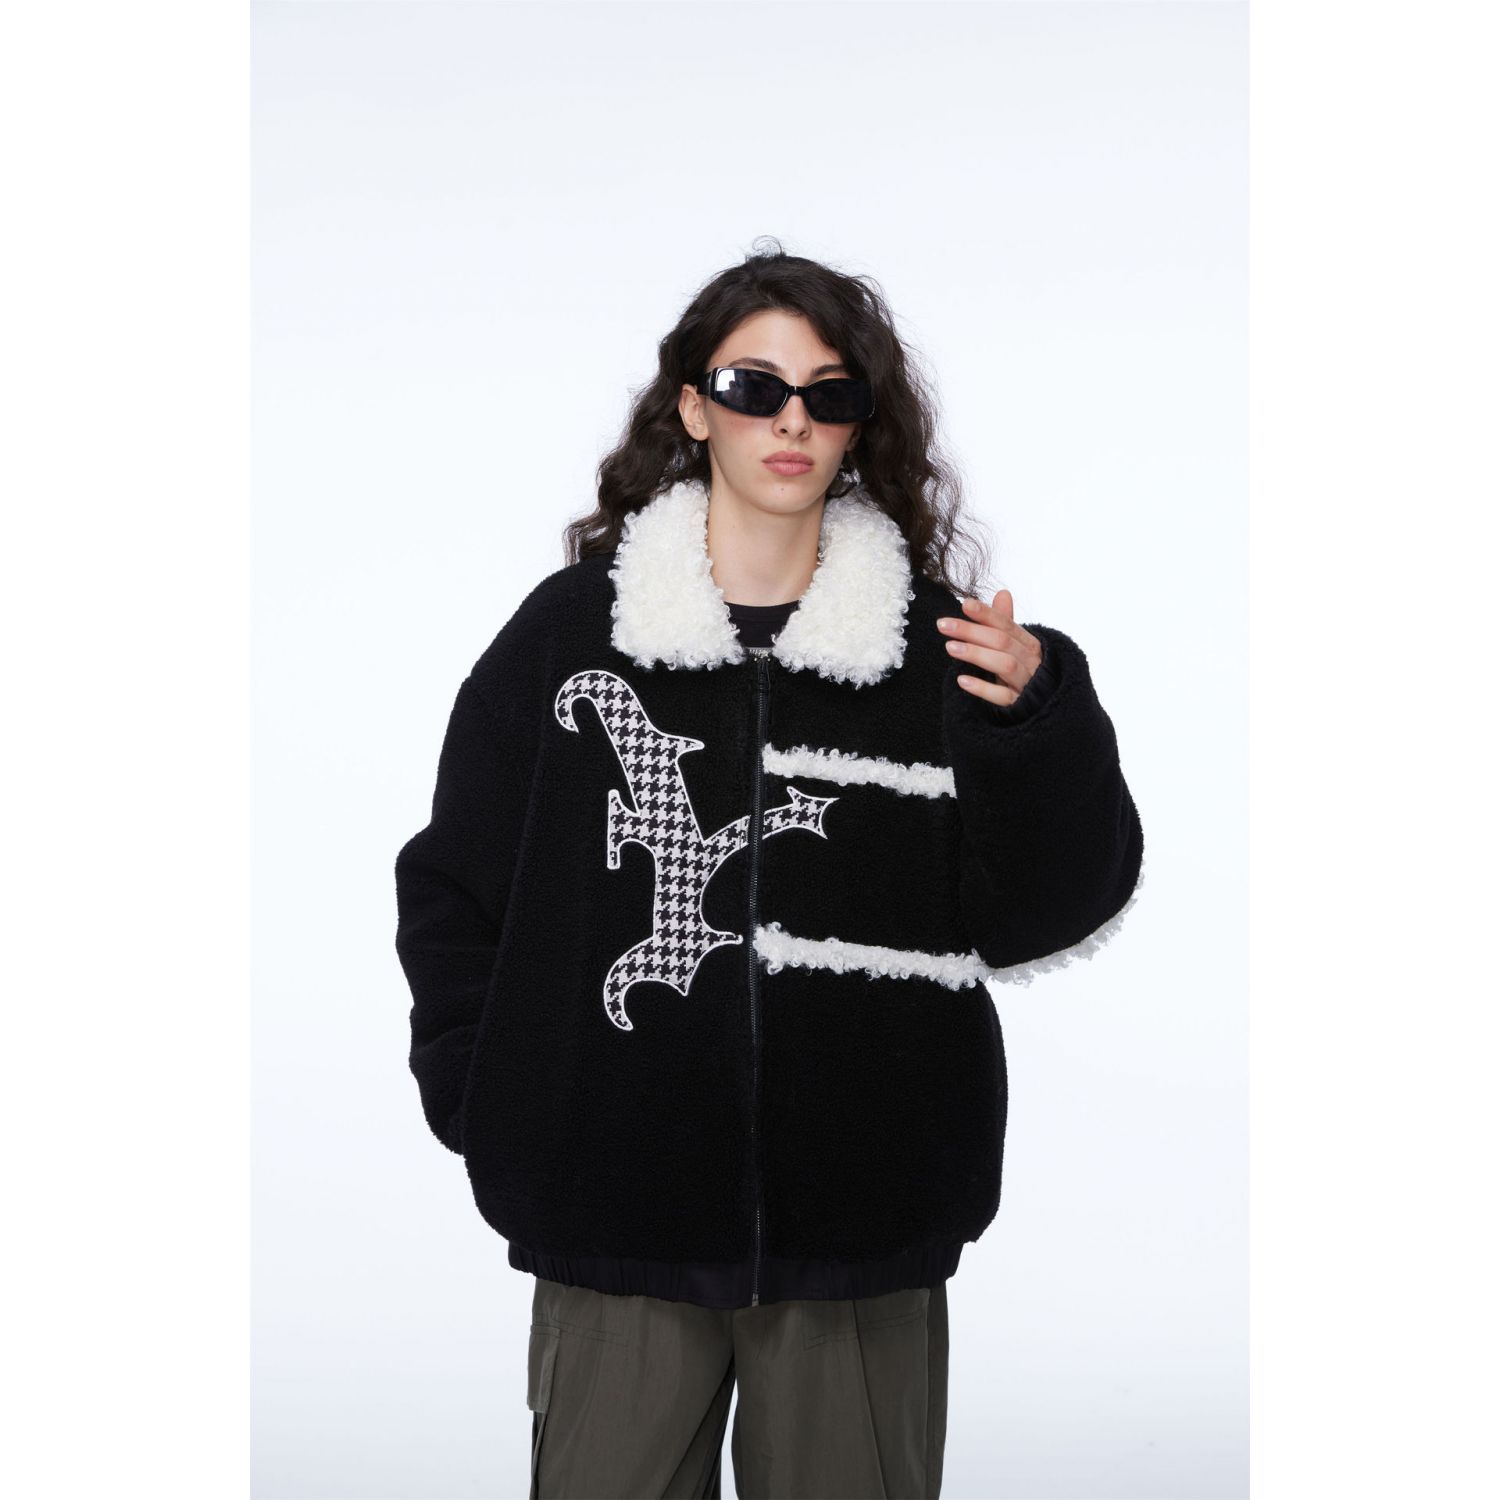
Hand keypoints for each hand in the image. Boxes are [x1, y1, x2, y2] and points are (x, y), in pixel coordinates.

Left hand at [937, 589, 1043, 707]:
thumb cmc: (1025, 672)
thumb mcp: (1016, 647)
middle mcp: (1031, 661)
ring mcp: (1026, 683)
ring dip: (977, 654)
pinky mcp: (1020, 705)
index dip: (986, 614)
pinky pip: (1003, 696)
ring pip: (1005, 665)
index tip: (964, 604)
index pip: (1006, 625)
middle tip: (944, 625)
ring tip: (950, 647)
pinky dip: (983, 688)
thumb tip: (1003, 592)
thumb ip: (1006, 622)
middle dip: (972, 631)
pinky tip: (963, 680)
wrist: (1045, 706)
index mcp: (1030, 644)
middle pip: (1002, 642)